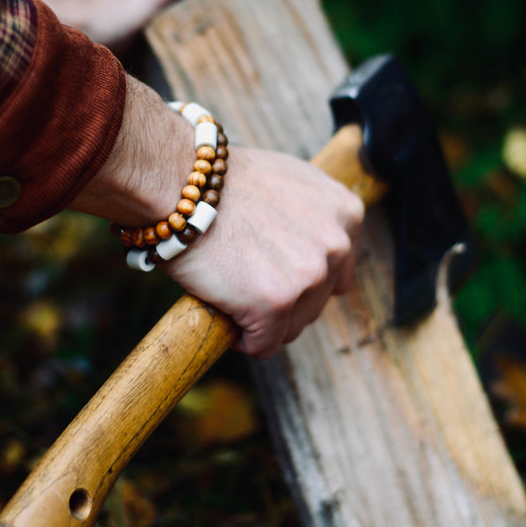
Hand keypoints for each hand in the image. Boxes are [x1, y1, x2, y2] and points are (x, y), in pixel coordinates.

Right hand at [70, 78, 362, 358]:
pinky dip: (241, 336)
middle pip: (314, 304)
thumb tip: (325, 248)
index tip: (269, 268)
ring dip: (261, 319)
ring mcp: (309, 275)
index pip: (336, 275)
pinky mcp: (277, 303)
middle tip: (241, 272)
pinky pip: (263, 345)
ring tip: (230, 283)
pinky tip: (222, 304)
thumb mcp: (290, 181)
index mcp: (346, 213)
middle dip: (279, 300)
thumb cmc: (222, 183)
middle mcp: (336, 244)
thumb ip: (316, 215)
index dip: (297, 278)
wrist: (180, 184)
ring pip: (291, 328)